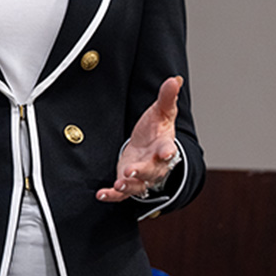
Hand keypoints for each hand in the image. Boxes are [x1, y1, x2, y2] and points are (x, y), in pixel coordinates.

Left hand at [96, 76, 182, 201]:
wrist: (150, 147)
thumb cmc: (157, 129)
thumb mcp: (162, 111)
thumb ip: (167, 97)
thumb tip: (174, 79)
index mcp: (164, 146)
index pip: (168, 149)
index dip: (168, 151)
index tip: (166, 152)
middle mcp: (155, 165)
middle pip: (152, 171)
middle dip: (142, 172)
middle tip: (132, 170)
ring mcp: (142, 176)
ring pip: (138, 185)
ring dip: (129, 186)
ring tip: (118, 184)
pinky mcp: (129, 183)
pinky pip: (122, 194)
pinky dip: (112, 195)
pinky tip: (101, 194)